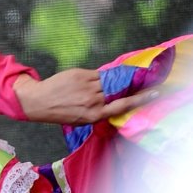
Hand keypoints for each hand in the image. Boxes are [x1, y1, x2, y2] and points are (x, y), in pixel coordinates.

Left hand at [14, 67, 158, 124]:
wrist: (39, 101)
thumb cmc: (61, 112)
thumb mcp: (81, 118)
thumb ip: (98, 110)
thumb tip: (114, 99)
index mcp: (94, 115)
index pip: (122, 105)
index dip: (140, 99)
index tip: (154, 93)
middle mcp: (93, 101)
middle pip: (118, 90)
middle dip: (129, 85)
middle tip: (140, 80)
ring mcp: (87, 87)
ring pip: (110, 80)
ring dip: (117, 78)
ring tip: (122, 77)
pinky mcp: (81, 75)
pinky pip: (99, 73)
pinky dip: (103, 75)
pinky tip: (105, 75)